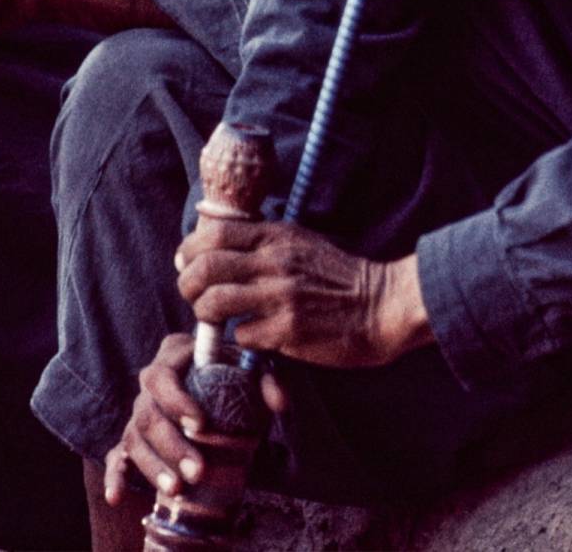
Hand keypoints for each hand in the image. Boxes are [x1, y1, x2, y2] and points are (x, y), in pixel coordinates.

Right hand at [101, 332, 287, 507]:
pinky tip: (117, 497)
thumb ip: (267, 380)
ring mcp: (138, 411)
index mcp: (172, 357)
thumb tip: (280, 403)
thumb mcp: (250, 368)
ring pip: (134, 439)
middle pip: (147, 415)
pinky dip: (114, 477)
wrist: (216, 380)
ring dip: (154, 467)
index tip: (201, 425)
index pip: (162, 377)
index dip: (177, 402)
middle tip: (198, 472)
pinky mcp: (133, 438)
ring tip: (177, 489)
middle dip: (172, 447)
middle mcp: (148, 384)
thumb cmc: (232, 371)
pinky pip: (115, 457)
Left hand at [176, 219, 432, 369]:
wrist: (383, 305)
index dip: (190, 251)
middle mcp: (275, 262)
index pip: (213, 233)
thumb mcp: (303, 243)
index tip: (189, 265)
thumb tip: (216, 248)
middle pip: (204, 268)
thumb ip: (264, 242)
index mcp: (277, 236)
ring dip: (206, 315)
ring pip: (213, 303)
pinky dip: (242, 339)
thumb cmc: (340, 277)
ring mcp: (280, 297)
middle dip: (187, 286)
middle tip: (195, 297)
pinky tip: (256, 337)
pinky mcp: (287, 330)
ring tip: (216, 321)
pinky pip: (242, 336)